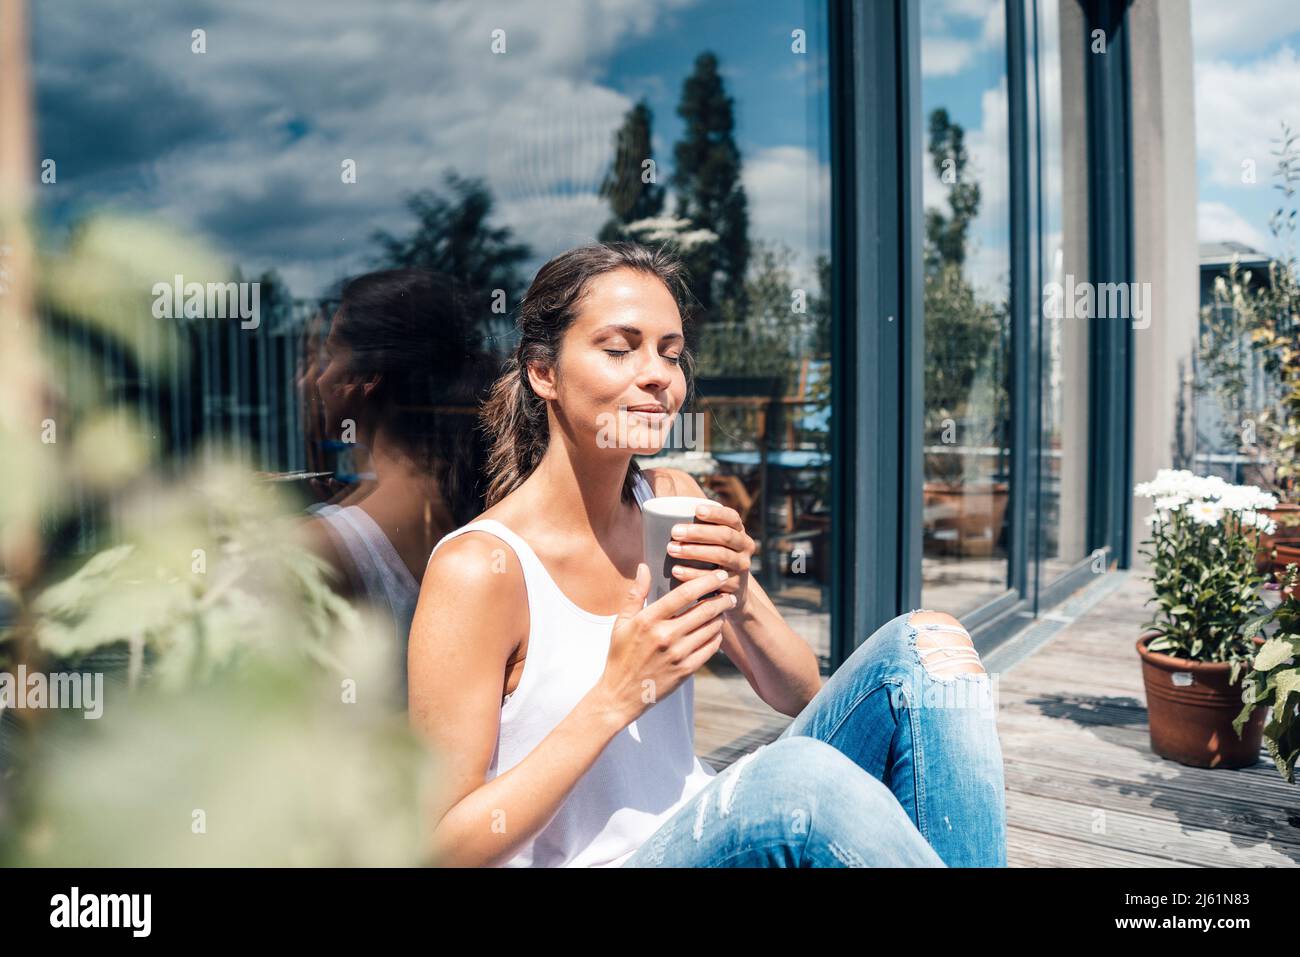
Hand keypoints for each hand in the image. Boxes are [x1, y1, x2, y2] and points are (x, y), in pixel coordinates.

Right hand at [600, 564, 735, 726]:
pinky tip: (716, 630)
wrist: (620, 694)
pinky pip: (710, 648)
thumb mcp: (621, 623)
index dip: (706, 581)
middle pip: (704, 610)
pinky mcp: (686, 671)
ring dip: (721, 616)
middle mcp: (665, 636)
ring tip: (723, 609)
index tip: (718, 574)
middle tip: (729, 592)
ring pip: (711, 628)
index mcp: (649, 620)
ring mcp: (678, 655)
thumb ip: (636, 594)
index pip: (684, 594)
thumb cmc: (620, 655)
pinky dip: (717, 637)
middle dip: (721, 598)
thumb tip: (644, 567)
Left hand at [667, 502, 754, 616]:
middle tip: (675, 532)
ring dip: (694, 551)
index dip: (716, 513)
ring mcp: (742, 567)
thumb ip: (697, 528)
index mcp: (739, 531)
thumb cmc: (711, 559)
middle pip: (725, 536)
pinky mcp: (736, 586)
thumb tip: (659, 509)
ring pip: (720, 556)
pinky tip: (676, 571)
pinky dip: (693, 574)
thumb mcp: (712, 542)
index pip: (732, 517)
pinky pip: (714, 579)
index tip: (696, 511)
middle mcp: (745, 547)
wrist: (731, 592)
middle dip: (699, 533)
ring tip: (671, 549)